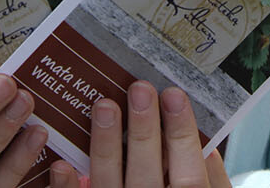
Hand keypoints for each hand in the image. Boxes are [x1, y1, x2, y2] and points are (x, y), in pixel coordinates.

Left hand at [51, 82, 230, 187]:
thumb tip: (207, 148)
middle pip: (146, 176)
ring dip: (106, 147)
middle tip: (140, 90)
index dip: (181, 136)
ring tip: (104, 106)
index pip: (187, 176)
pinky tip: (62, 164)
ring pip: (108, 187)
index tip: (174, 95)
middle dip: (144, 132)